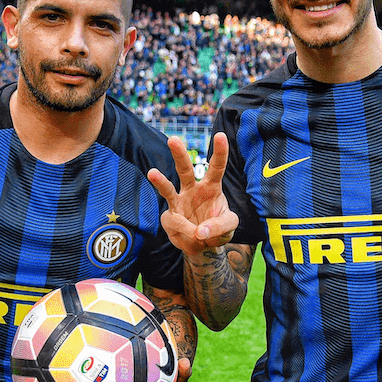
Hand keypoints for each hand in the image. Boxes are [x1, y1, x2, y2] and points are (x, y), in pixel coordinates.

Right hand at [148, 133, 238, 254]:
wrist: (203, 246)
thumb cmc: (217, 229)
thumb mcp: (229, 226)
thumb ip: (220, 226)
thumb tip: (200, 231)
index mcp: (211, 186)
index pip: (216, 166)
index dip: (219, 152)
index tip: (220, 136)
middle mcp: (192, 190)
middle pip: (184, 169)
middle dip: (179, 154)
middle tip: (173, 139)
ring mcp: (178, 202)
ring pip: (168, 188)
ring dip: (160, 180)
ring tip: (152, 173)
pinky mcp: (169, 217)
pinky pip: (175, 221)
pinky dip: (185, 229)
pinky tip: (193, 235)